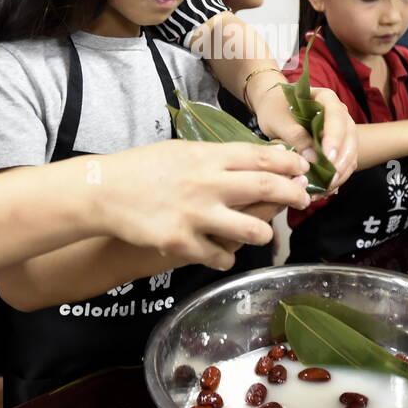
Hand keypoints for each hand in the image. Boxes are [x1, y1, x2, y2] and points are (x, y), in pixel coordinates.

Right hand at [98, 140, 310, 270]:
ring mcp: (197, 215)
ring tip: (260, 233)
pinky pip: (222, 257)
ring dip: (264, 233)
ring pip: (253, 231)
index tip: (302, 170)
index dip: (290, 163)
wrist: (104, 192)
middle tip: (303, 199)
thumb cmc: (144, 168)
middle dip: (294, 195)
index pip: (263, 156)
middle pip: (268, 188)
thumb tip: (257, 159)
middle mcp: (208, 184)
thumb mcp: (183, 150)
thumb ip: (218, 157)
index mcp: (208, 156)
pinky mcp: (183, 243)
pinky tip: (221, 251)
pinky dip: (226, 256)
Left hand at [253, 81, 357, 190]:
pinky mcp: (338, 147)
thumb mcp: (278, 120)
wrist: (274, 109)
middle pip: (350, 138)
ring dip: (341, 173)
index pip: (337, 117)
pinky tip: (323, 190)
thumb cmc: (275, 110)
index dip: (334, 138)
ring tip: (324, 189)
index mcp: (326, 99)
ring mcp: (341, 131)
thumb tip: (312, 158)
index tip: (328, 157)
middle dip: (341, 161)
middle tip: (329, 180)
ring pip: (350, 153)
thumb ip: (295, 136)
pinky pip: (344, 164)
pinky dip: (336, 178)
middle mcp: (339, 114)